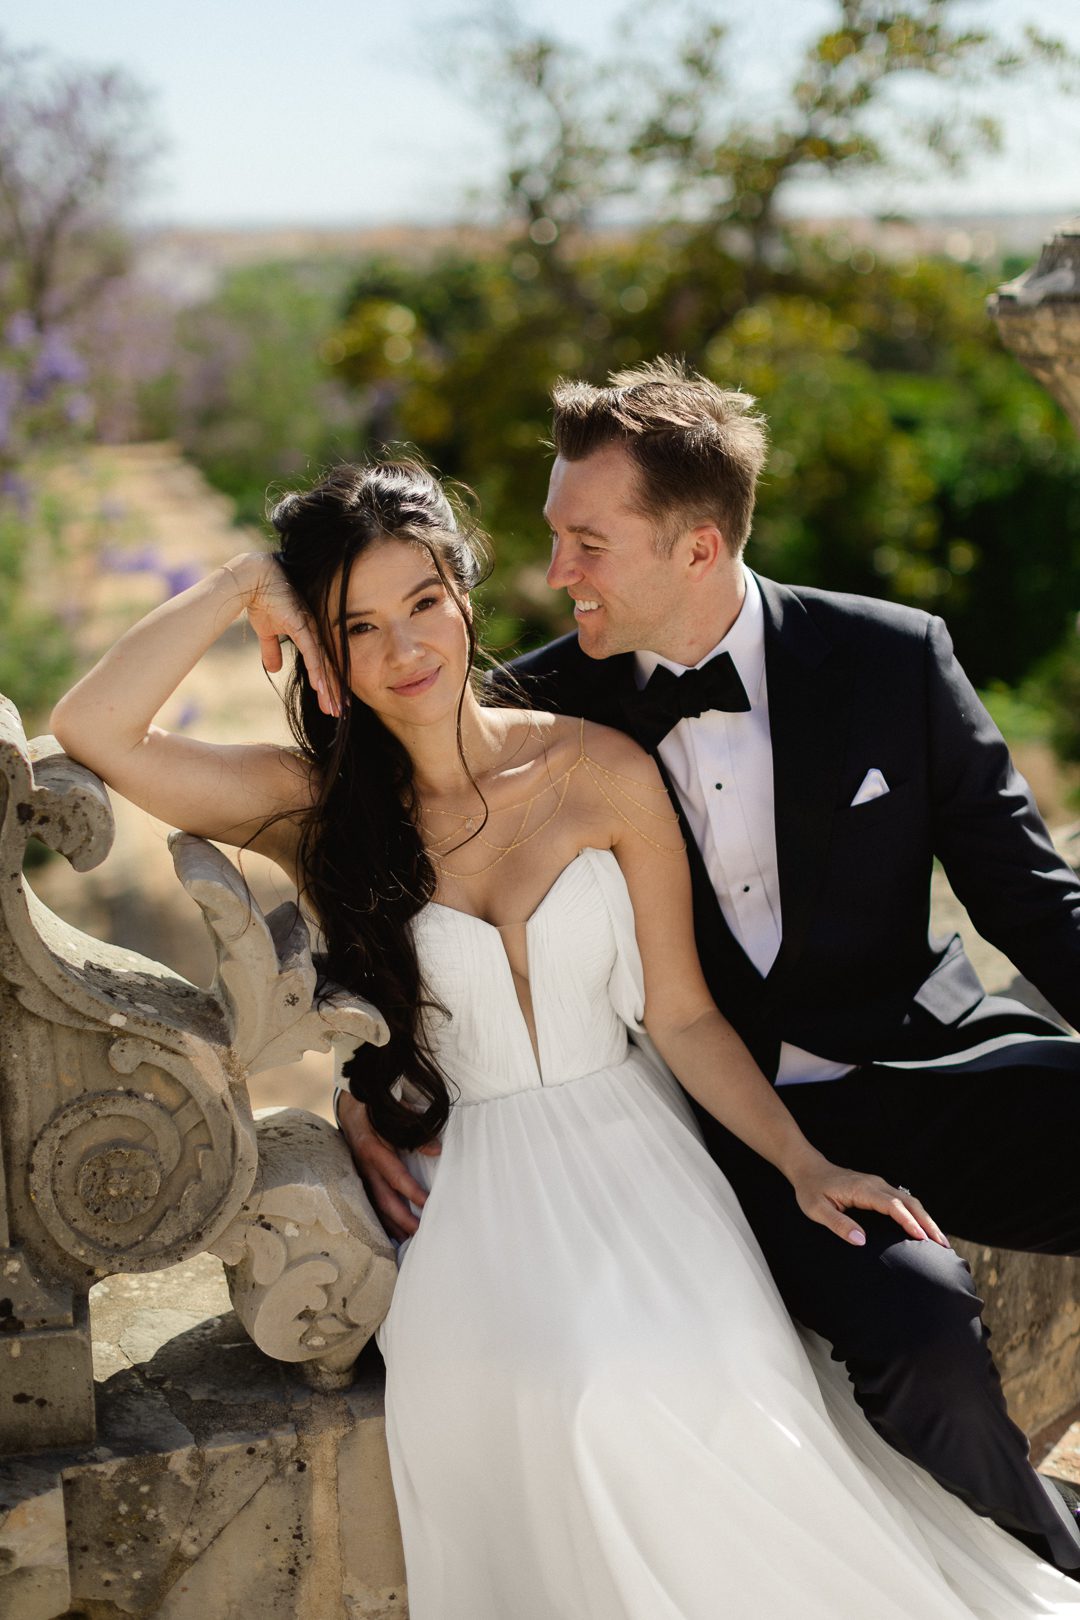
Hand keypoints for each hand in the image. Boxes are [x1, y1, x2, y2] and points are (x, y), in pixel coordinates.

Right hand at [223, 553, 339, 716]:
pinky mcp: (301, 625)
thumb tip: (274, 669)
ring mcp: (309, 628)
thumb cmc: (262, 600)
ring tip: (334, 707)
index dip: (329, 684)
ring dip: (328, 688)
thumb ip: (272, 650)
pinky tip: (321, 687)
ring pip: (323, 664)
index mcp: (310, 634)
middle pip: (328, 667)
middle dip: (334, 692)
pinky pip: (311, 652)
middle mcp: (315, 633)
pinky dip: (317, 670)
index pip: (323, 664)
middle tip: (340, 713)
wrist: (252, 579)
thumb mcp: (266, 632)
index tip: (334, 703)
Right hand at [336, 1090, 439, 1241]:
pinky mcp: (359, 1181)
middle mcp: (364, 1167)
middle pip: (384, 1200)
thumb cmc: (375, 1112)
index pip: (395, 1176)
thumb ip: (415, 1131)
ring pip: (375, 1207)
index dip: (412, 1191)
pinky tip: (392, 1235)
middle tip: (420, 1232)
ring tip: (408, 1241)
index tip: (428, 1203)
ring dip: (392, 1225)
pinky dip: (381, 1221)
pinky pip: (370, 1205)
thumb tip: (436, 1150)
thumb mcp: (393, 1115)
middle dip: (402, 1219)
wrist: (349, 1111)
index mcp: (373, 1150)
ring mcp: (360, 1177)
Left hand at [790, 1154, 949, 1248]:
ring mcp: (878, 1185)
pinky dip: (917, 1214)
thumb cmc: (811, 1190)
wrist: (808, 1169)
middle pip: (909, 1202)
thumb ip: (838, 1224)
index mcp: (862, 1189)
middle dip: (927, 1222)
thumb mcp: (816, 1209)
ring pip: (909, 1201)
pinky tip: (923, 1229)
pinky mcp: (878, 1189)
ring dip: (926, 1219)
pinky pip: (903, 1201)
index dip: (908, 1221)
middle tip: (943, 1244)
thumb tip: (861, 1240)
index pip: (892, 1205)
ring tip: (940, 1241)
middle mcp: (875, 1184)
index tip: (921, 1237)